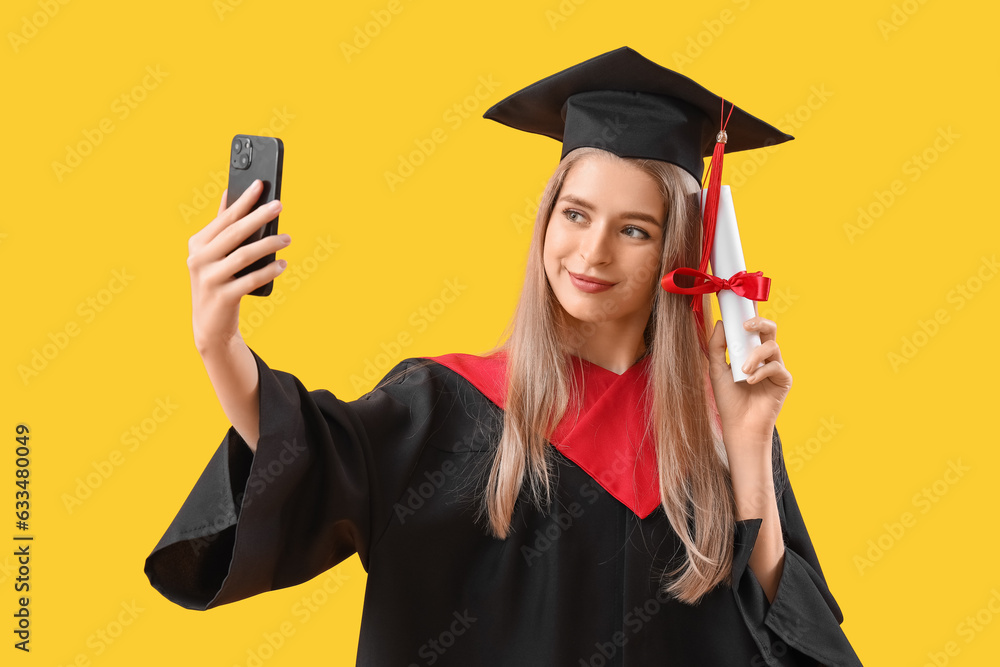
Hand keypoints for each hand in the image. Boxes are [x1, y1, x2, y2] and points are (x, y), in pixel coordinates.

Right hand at [186, 180, 289, 353]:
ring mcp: (209, 279)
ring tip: (287, 239)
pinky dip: (268, 270)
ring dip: (269, 245)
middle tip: (279, 205)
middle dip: (258, 217)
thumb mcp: (213, 254)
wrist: (210, 325)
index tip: (260, 185)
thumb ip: (221, 226)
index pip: (225, 218)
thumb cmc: (217, 282)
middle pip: (235, 233)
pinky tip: (282, 264)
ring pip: (244, 255)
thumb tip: (229, 194)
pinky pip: (250, 280)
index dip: (243, 201)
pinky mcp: (223, 297)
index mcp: (197, 244)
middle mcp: (199, 259)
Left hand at [707, 316, 791, 456]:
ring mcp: (775, 368)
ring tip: (743, 370)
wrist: (739, 425)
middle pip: (770, 329)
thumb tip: (721, 323)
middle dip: (760, 322)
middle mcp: (765, 357)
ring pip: (772, 346)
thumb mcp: (716, 369)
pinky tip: (750, 382)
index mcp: (749, 352)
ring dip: (755, 355)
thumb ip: (717, 347)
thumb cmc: (728, 399)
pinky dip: (762, 371)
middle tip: (746, 325)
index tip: (739, 309)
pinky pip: (776, 366)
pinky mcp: (784, 380)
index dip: (750, 317)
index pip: (753, 329)